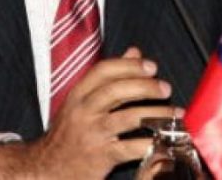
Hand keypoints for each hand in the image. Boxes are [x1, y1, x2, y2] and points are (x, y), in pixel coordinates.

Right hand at [0, 47, 180, 178]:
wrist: (46, 168)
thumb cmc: (68, 133)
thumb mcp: (81, 101)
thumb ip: (108, 77)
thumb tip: (134, 52)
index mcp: (77, 95)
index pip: (103, 71)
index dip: (129, 66)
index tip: (151, 66)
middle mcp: (83, 111)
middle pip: (116, 90)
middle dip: (145, 86)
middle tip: (165, 88)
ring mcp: (92, 134)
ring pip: (128, 117)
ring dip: (156, 113)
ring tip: (175, 113)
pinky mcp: (101, 157)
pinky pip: (130, 147)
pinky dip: (151, 143)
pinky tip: (164, 140)